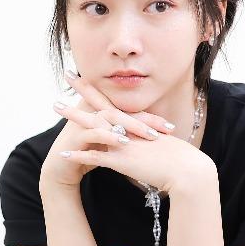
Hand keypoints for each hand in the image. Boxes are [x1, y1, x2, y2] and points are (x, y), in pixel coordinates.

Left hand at [41, 71, 210, 193]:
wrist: (189, 170)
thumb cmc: (180, 161)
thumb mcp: (161, 146)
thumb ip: (149, 142)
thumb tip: (145, 143)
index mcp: (136, 126)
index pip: (115, 102)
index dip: (102, 89)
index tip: (90, 77)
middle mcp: (128, 130)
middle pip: (101, 105)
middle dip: (82, 91)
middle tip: (66, 75)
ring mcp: (123, 144)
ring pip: (93, 125)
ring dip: (73, 116)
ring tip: (55, 106)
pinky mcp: (121, 161)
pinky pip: (94, 156)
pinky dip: (78, 155)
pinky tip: (62, 154)